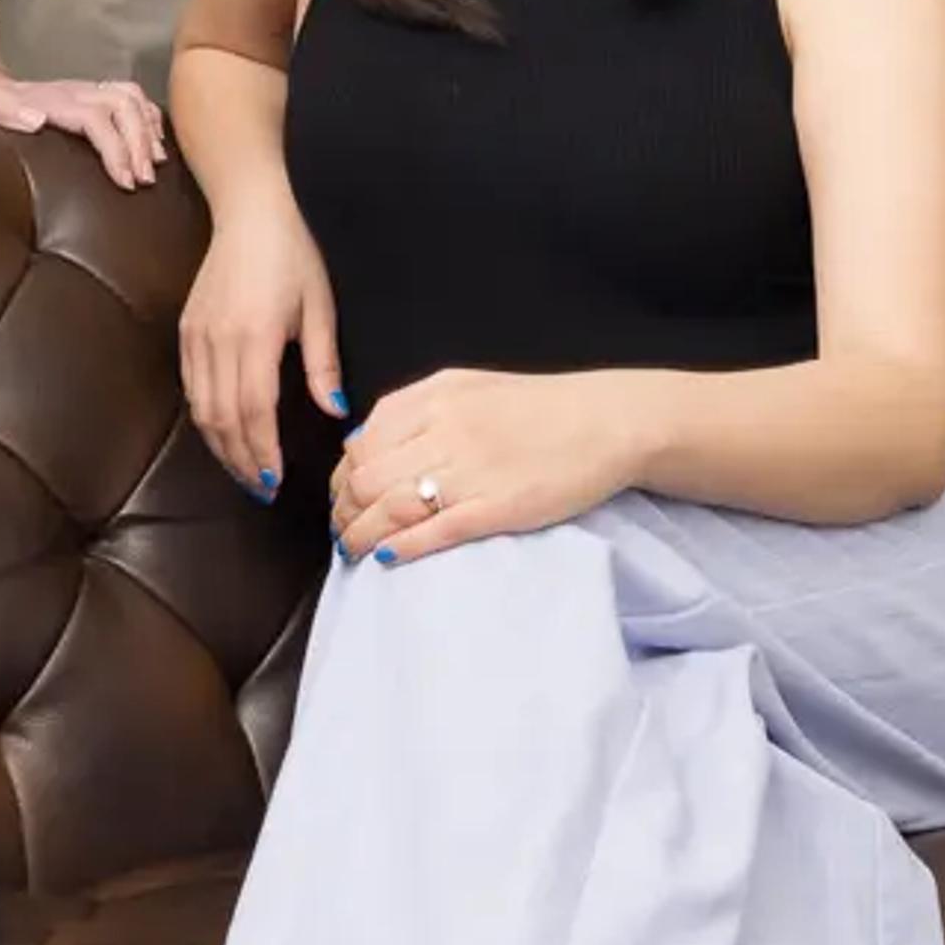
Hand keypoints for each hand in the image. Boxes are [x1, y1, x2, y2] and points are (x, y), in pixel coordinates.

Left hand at [0, 63, 167, 191]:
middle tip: (146, 180)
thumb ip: (4, 111)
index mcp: (54, 101)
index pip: (98, 119)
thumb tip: (37, 119)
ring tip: (154, 164)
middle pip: (123, 106)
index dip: (117, 148)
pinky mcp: (87, 95)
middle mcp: (75, 92)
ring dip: (148, 129)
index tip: (126, 182)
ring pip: (131, 98)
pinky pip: (129, 97)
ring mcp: (83, 91)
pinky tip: (151, 141)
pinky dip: (147, 116)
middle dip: (140, 142)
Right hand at [180, 201, 347, 501]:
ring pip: (201, 409)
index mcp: (255, 334)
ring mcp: (197, 336)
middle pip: (223, 418)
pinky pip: (190, 388)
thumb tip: (334, 412)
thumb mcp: (320, 305)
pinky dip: (205, 419)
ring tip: (244, 472)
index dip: (263, 451)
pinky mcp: (186, 332)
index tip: (277, 480)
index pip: (254, 410)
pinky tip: (223, 435)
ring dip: (221, 447)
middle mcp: (219, 340)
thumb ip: (324, 363)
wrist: (248, 213)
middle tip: (262, 490)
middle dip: (242, 461)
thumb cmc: (291, 255)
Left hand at [329, 368, 642, 566]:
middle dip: (342, 512)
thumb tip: (364, 445)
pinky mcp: (496, 508)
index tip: (341, 498)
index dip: (342, 478)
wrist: (604, 421)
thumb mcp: (467, 387)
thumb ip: (415, 410)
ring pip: (389, 508)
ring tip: (353, 550)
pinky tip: (385, 557)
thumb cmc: (538, 407)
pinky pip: (432, 532)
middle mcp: (443, 430)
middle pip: (365, 479)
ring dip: (359, 535)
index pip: (362, 443)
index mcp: (434, 397)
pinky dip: (400, 547)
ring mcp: (469, 471)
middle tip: (340, 531)